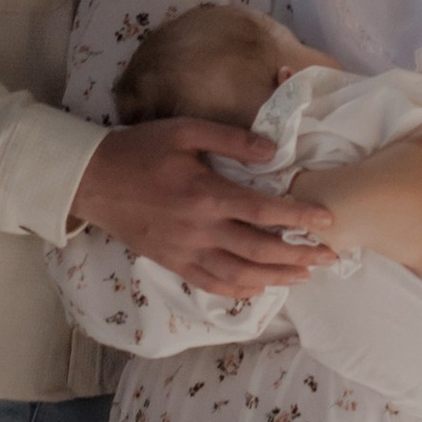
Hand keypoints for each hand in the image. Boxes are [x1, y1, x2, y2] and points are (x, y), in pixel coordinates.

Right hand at [67, 117, 332, 296]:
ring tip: (304, 276)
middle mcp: (199, 229)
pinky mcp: (173, 263)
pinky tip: (261, 287)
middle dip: (299, 255)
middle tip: (328, 256)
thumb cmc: (141, 150)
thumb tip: (272, 152)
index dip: (299, 218)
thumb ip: (231, 139)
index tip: (327, 221)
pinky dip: (240, 290)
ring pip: (240, 275)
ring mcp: (185, 251)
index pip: (264, 211)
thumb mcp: (185, 131)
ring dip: (276, 278)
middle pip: (259, 250)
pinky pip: (212, 284)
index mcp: (206, 194)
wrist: (93, 180)